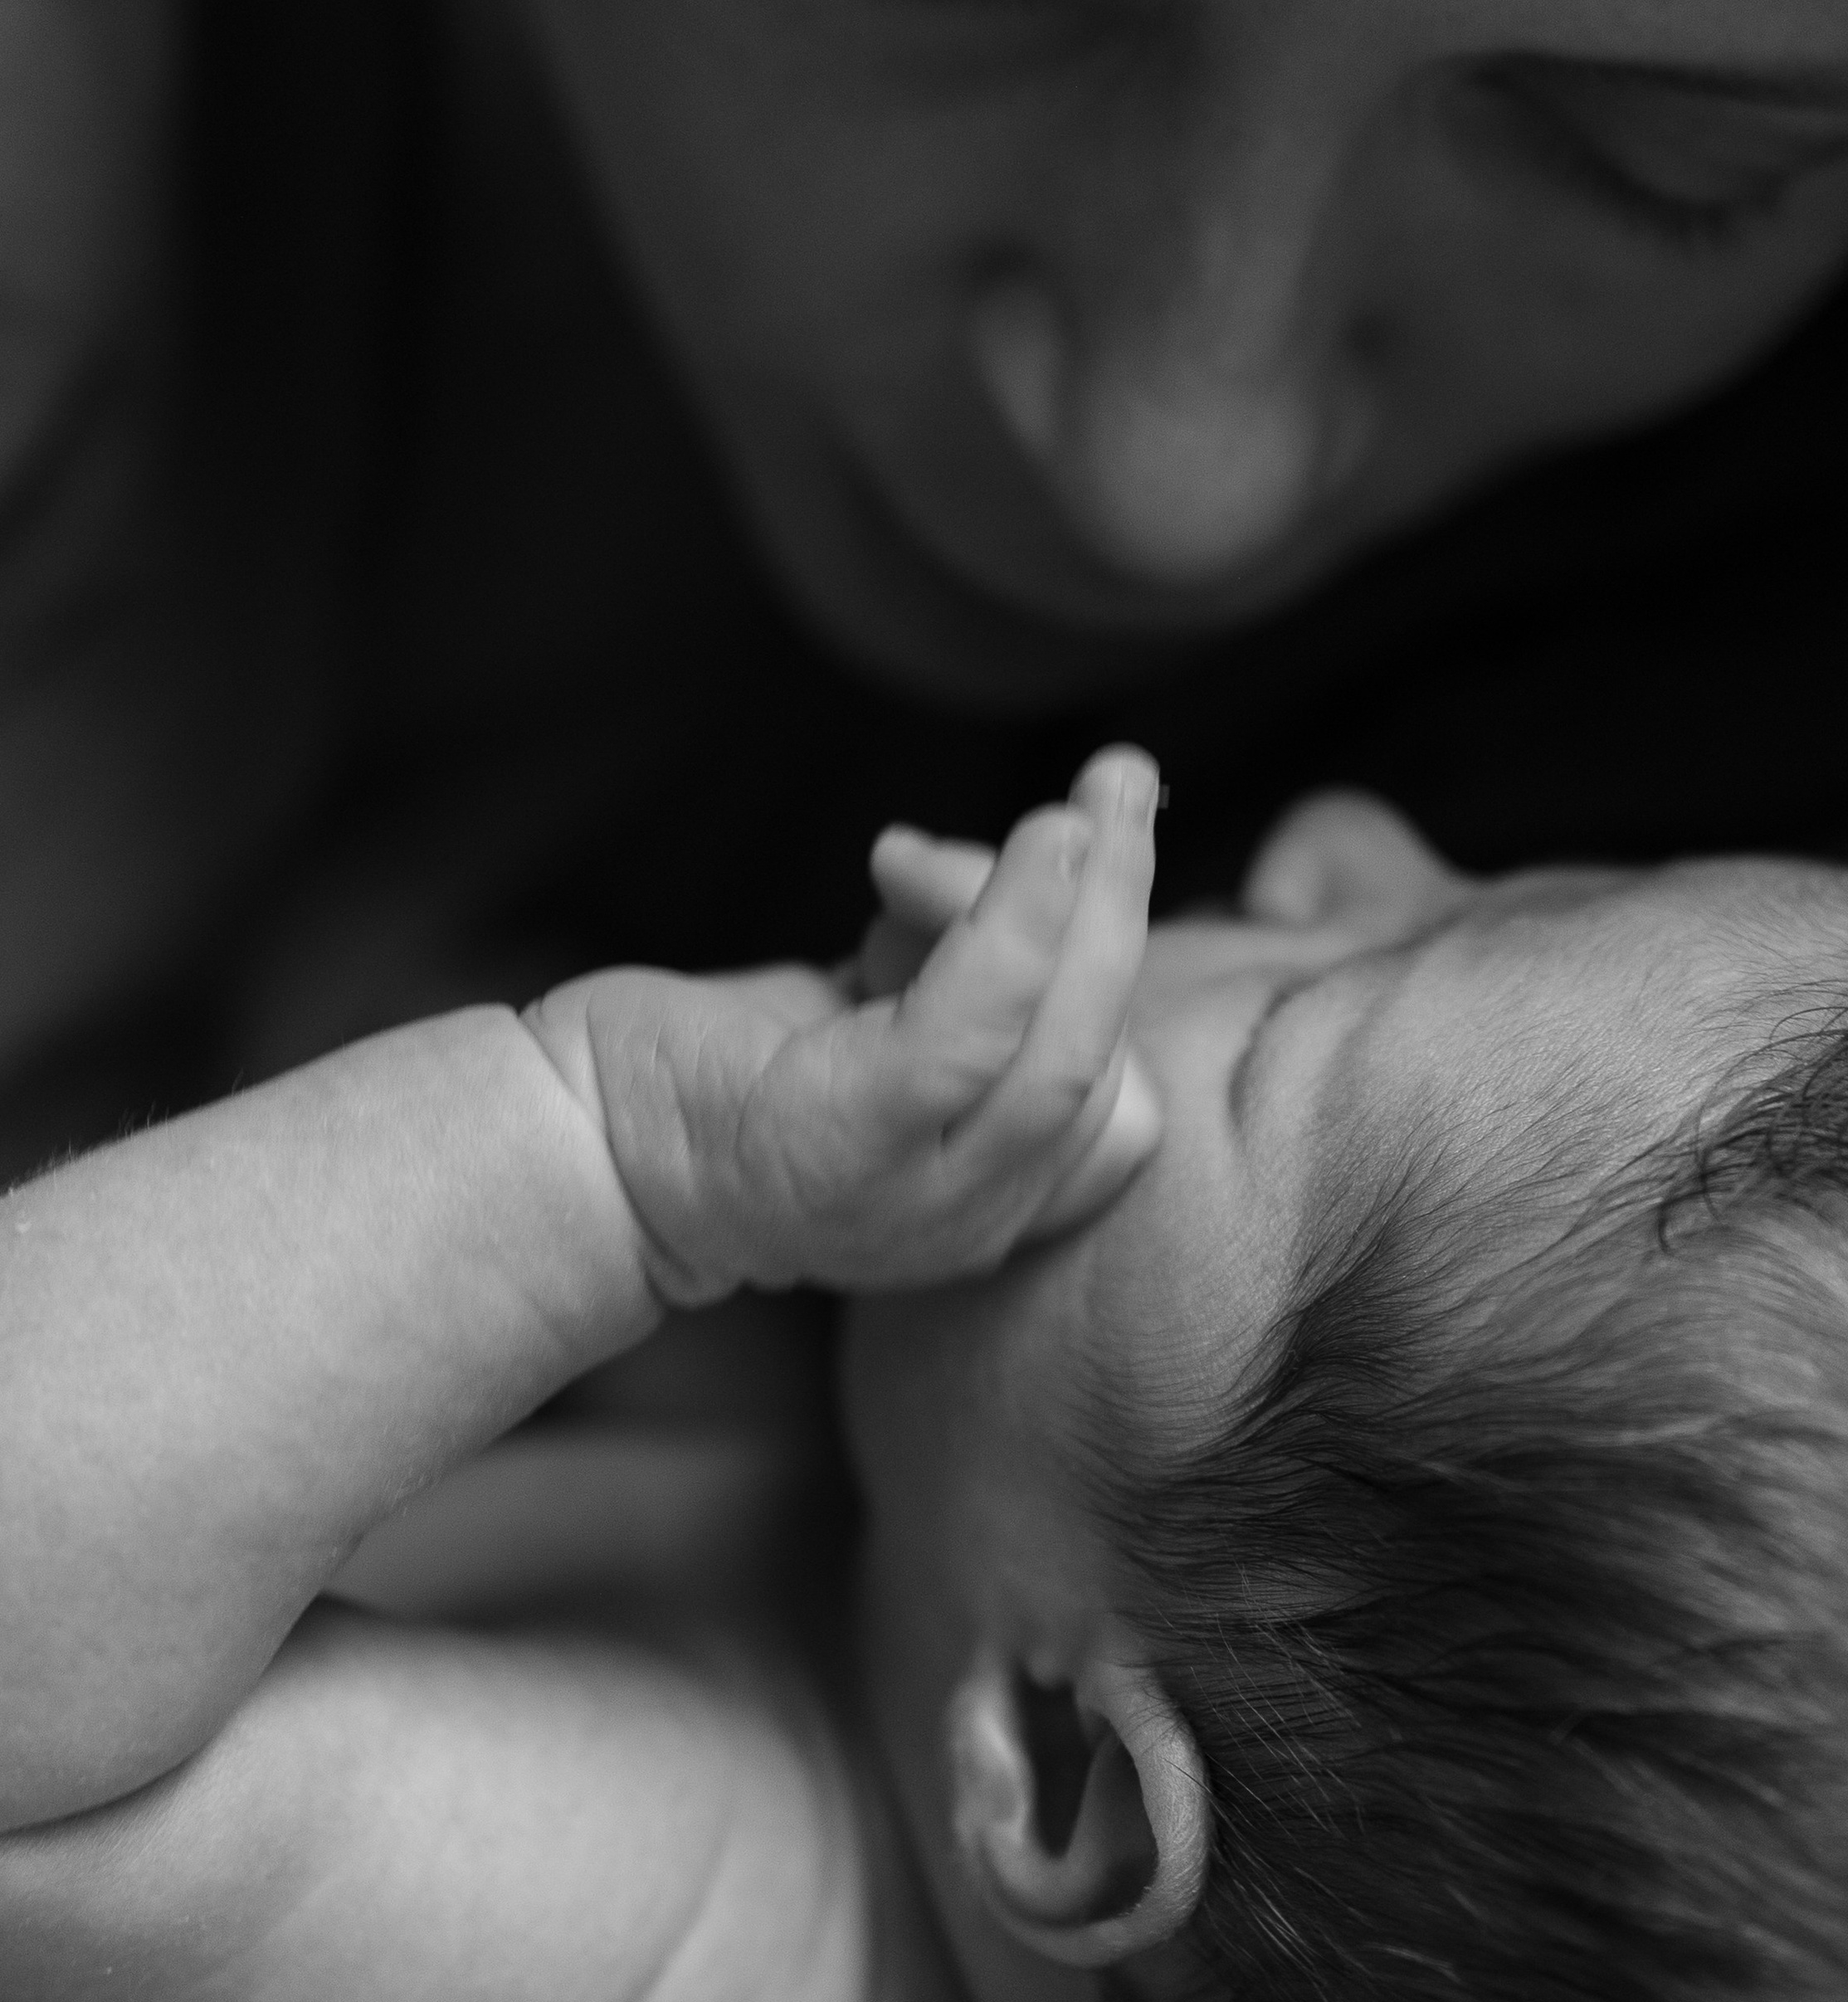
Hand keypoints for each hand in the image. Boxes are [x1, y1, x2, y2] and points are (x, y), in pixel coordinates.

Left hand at [523, 749, 1163, 1303]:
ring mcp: (918, 1199)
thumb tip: (1051, 859)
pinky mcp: (852, 1140)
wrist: (564, 1141)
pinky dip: (1020, 925)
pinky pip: (972, 1025)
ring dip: (1088, 900)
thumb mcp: (873, 1019)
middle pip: (1097, 1056)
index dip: (1117, 960)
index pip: (1111, 1091)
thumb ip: (961, 972)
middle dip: (1125, 904)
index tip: (1100, 841)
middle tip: (1129, 781)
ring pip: (1055, 1041)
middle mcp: (971, 1220)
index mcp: (985, 1197)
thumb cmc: (715, 1068)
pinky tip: (1040, 843)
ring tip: (1086, 798)